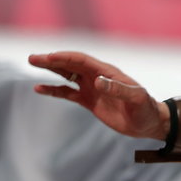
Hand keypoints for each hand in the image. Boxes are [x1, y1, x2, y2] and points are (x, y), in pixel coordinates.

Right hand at [28, 50, 168, 140]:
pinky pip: (67, 93)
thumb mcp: (136, 99)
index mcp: (107, 72)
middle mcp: (97, 76)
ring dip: (50, 69)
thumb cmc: (145, 109)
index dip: (66, 58)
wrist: (148, 123)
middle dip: (52, 60)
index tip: (49, 57)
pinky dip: (54, 90)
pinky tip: (40, 89)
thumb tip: (98, 82)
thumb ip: (118, 89)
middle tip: (32, 58)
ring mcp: (91, 88)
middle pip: (70, 64)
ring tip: (33, 64)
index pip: (82, 61)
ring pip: (66, 74)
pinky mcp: (89, 101)